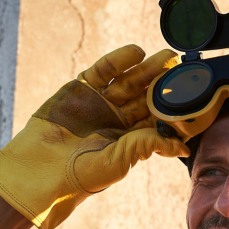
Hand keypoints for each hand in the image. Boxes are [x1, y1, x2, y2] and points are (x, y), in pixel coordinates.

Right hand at [0, 45, 188, 228]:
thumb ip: (147, 146)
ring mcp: (99, 102)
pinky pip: (102, 71)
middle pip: (144, 95)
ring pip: (127, 81)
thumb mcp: (119, 161)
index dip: (170, 105)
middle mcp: (116, 118)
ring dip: (145, 68)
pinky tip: (135, 53)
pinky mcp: (80, 89)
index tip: (189, 92)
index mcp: (128, 139)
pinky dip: (118, 60)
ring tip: (165, 57)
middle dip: (162, 81)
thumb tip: (182, 146)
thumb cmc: (80, 175)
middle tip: (180, 67)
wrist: (39, 170)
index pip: (155, 117)